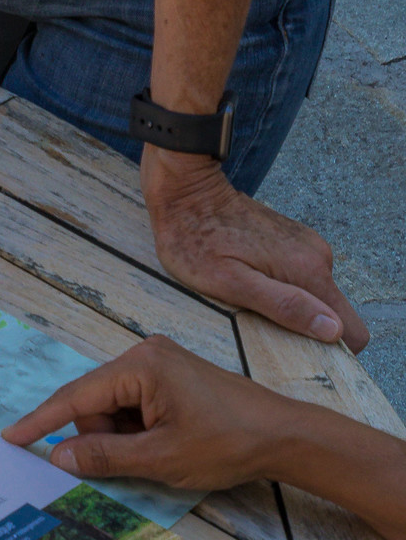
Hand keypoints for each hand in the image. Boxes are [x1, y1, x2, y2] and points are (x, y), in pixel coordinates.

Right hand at [2, 334, 300, 489]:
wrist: (284, 435)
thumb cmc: (227, 443)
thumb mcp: (161, 459)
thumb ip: (105, 456)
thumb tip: (59, 456)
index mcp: (140, 365)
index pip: (76, 397)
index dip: (41, 421)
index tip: (11, 437)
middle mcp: (145, 354)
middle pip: (95, 403)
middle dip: (102, 438)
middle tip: (136, 465)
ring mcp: (159, 363)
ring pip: (114, 408)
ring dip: (123, 438)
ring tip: (160, 456)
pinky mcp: (171, 376)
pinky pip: (134, 405)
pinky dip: (138, 431)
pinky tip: (164, 446)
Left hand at [142, 148, 366, 349]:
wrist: (187, 190)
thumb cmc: (196, 240)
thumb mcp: (231, 283)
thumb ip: (284, 306)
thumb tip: (333, 330)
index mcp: (309, 270)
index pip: (352, 330)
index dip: (330, 349)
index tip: (293, 349)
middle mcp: (318, 256)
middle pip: (332, 314)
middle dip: (304, 327)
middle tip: (257, 321)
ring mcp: (306, 245)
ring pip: (314, 296)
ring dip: (288, 305)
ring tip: (246, 298)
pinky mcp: (292, 240)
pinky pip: (299, 277)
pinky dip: (280, 287)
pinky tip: (248, 280)